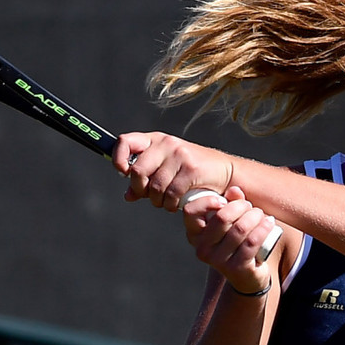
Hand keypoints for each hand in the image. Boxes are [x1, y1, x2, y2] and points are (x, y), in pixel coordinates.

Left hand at [115, 131, 232, 210]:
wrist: (226, 173)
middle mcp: (166, 144)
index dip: (118, 158)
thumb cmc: (194, 172)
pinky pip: (171, 193)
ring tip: (164, 202)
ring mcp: (179, 155)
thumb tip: (128, 195)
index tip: (123, 173)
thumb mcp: (166, 171)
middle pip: (137, 170)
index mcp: (156, 140)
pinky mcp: (191, 169)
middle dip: (140, 189)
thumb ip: (146, 181)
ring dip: (157, 201)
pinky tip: (174, 204)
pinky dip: (170, 204)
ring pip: (155, 186)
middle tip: (149, 196)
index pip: (126, 142)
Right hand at [185, 184, 281, 294]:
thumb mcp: (230, 222)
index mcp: (194, 234)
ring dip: (254, 216)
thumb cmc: (236, 242)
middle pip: (221, 217)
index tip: (224, 200)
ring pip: (239, 228)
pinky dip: (263, 229)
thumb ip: (229, 203)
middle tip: (250, 207)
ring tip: (261, 215)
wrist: (247, 275)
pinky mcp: (236, 268)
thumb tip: (234, 190)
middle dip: (240, 206)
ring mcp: (218, 260)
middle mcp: (202, 248)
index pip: (191, 211)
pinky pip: (252, 242)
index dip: (208, 201)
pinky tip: (270, 223)